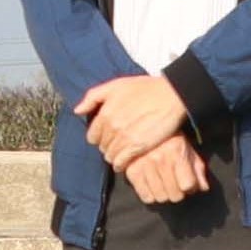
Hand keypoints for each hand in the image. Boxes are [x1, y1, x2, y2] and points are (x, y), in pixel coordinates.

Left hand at [73, 72, 190, 171]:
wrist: (172, 95)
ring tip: (123, 151)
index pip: (92, 135)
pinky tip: (125, 162)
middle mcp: (112, 126)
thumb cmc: (146, 88)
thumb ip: (93, 96)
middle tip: (117, 143)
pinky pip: (121, 163)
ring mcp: (124, 138)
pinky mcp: (137, 147)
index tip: (108, 136)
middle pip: (101, 146)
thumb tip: (78, 111)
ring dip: (114, 155)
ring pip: (110, 156)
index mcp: (105, 113)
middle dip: (107, 145)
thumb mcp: (116, 85)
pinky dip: (121, 164)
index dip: (99, 136)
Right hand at [125, 131, 209, 203]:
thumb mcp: (188, 150)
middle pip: (175, 195)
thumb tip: (203, 188)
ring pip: (161, 198)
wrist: (144, 129)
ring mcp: (144, 166)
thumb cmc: (170, 140)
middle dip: (178, 192)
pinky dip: (150, 194)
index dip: (190, 186)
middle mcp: (160, 159)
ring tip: (163, 183)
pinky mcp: (132, 171)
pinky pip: (146, 197)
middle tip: (174, 183)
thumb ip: (197, 169)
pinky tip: (152, 184)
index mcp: (176, 152)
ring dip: (164, 194)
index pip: (187, 185)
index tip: (187, 182)